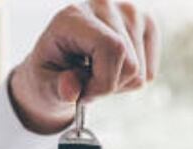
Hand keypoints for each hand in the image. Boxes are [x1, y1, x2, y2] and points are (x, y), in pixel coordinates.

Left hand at [9, 1, 159, 133]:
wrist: (58, 65)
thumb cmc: (50, 72)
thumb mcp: (43, 85)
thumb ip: (56, 88)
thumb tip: (70, 89)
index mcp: (74, 16)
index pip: (112, 48)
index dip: (103, 81)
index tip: (85, 94)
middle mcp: (104, 4)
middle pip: (130, 64)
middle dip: (109, 86)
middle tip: (87, 85)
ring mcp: (128, 11)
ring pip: (140, 72)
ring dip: (119, 84)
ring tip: (97, 74)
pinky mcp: (145, 22)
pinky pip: (149, 72)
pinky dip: (131, 81)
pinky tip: (113, 69)